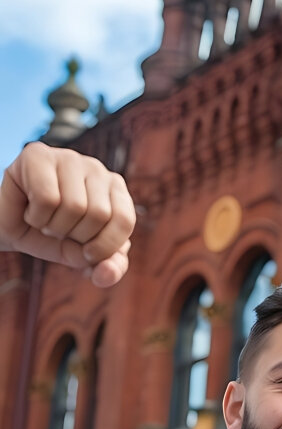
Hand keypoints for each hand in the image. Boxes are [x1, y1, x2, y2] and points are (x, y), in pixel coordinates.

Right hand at [0, 142, 133, 286]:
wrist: (10, 229)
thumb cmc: (52, 238)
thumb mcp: (85, 258)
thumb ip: (108, 268)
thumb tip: (107, 274)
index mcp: (117, 190)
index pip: (124, 219)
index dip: (105, 246)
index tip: (86, 253)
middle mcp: (97, 168)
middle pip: (98, 213)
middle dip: (75, 236)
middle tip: (59, 231)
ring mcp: (69, 158)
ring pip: (73, 206)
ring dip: (53, 227)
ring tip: (45, 221)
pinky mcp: (38, 154)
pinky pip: (47, 198)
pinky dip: (36, 217)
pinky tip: (30, 210)